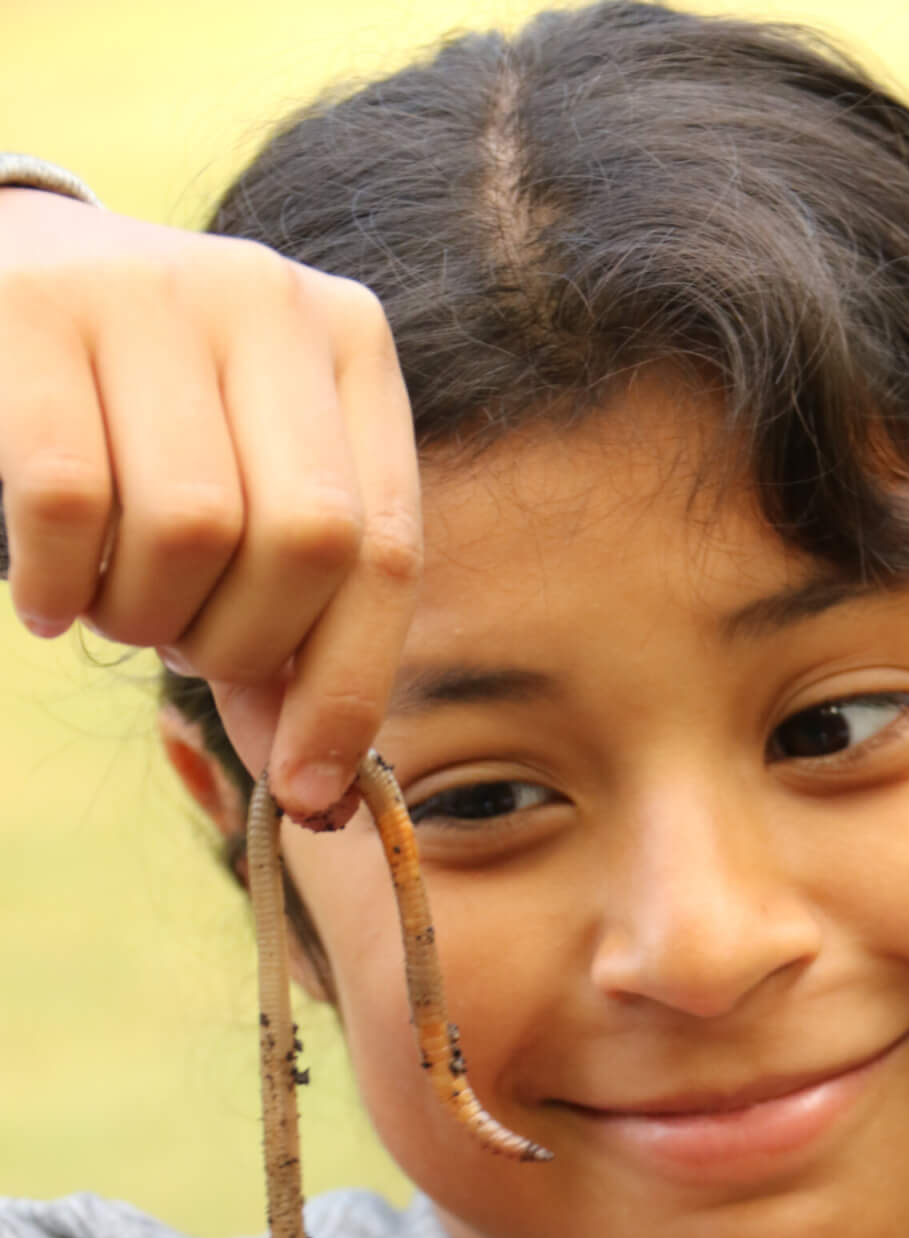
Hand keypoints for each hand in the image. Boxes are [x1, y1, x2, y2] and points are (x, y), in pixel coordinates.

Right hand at [0, 188, 421, 816]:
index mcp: (351, 348)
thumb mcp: (242, 504)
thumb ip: (290, 631)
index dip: (350, 690)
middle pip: (305, 542)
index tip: (310, 790)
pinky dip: (54, 583)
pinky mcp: (31, 310)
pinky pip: (68, 499)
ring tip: (107, 599)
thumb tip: (318, 793)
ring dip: (142, 616)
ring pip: (192, 528)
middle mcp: (267, 300)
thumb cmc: (137, 424)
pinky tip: (42, 594)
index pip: (389, 552)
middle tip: (175, 639)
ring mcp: (149, 289)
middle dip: (237, 643)